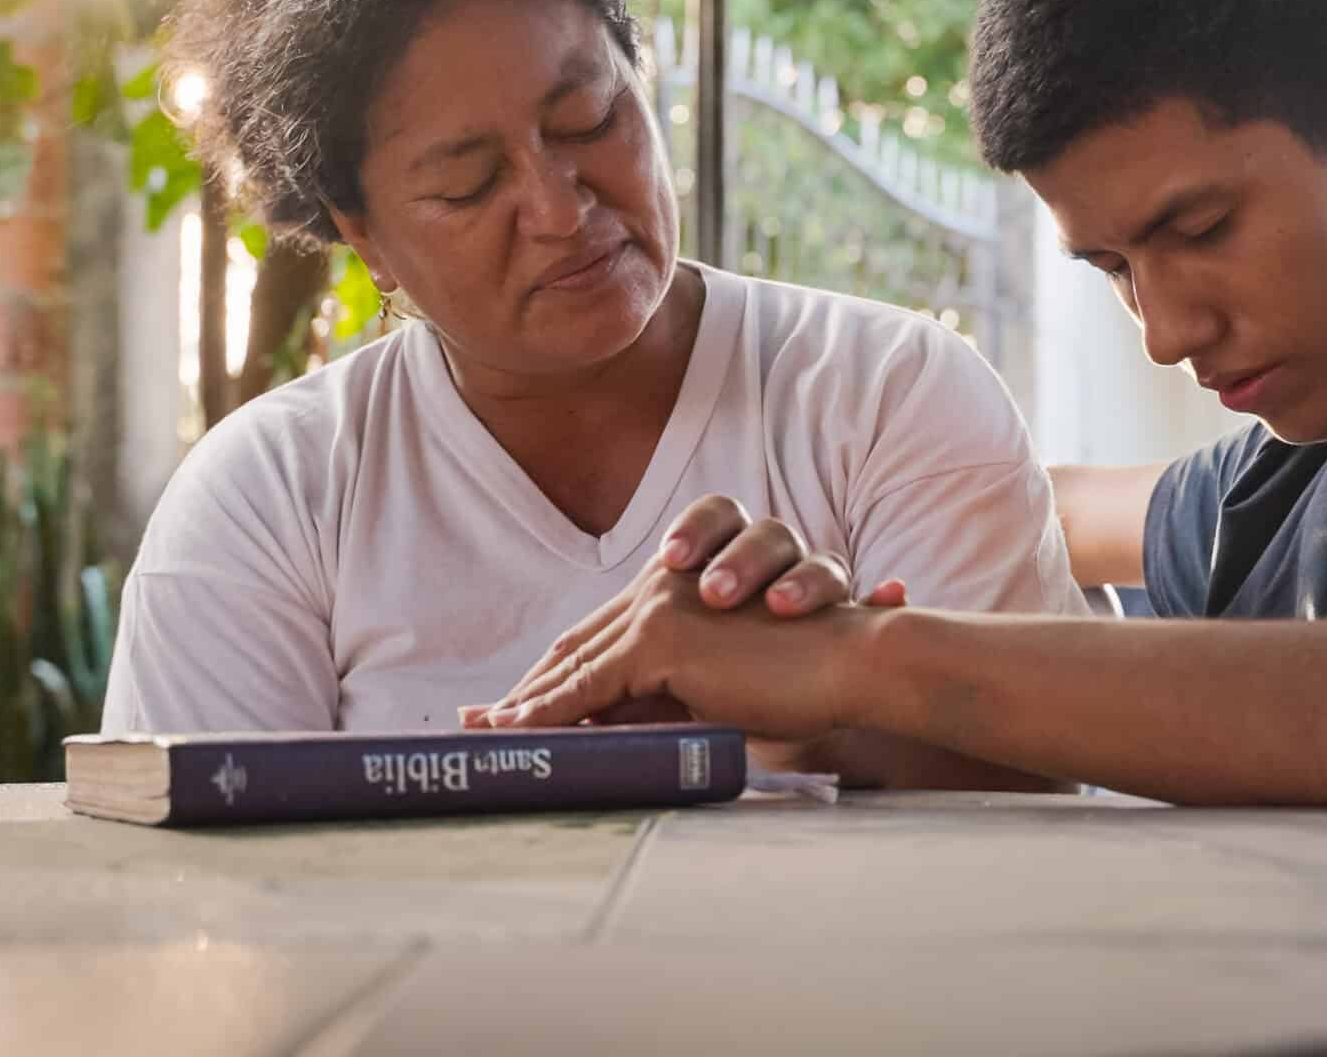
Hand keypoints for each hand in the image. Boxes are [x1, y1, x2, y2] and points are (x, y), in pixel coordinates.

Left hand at [460, 496, 902, 724]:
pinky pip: (587, 686)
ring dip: (527, 705)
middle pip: (575, 647)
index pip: (599, 641)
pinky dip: (547, 714)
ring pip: (574, 665)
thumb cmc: (803, 681)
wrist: (850, 664)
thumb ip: (670, 701)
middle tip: (475, 724)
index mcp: (677, 597)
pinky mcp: (661, 636)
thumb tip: (610, 734)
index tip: (512, 711)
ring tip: (488, 736)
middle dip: (526, 691)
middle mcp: (660, 590)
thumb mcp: (720, 693)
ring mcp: (656, 608)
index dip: (553, 678)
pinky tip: (516, 735)